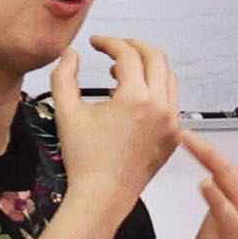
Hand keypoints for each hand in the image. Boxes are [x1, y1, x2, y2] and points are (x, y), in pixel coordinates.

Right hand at [56, 35, 184, 212]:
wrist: (102, 196)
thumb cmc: (85, 159)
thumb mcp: (66, 111)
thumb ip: (64, 75)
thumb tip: (71, 55)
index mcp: (136, 99)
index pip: (128, 54)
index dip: (110, 43)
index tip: (97, 43)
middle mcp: (160, 108)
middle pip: (156, 58)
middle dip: (134, 46)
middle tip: (115, 47)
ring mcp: (172, 122)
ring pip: (168, 77)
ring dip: (147, 66)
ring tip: (122, 71)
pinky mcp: (173, 136)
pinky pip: (171, 100)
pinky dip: (155, 89)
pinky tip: (133, 95)